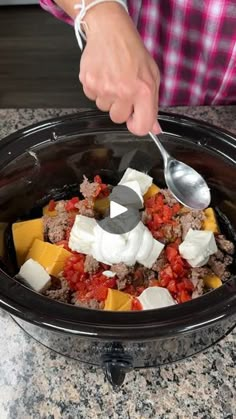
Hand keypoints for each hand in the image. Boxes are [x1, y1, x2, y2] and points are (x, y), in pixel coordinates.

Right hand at [79, 3, 160, 135]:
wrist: (110, 31)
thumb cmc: (132, 51)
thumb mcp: (151, 77)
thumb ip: (153, 105)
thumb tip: (154, 128)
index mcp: (143, 91)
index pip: (141, 128)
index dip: (137, 125)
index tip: (135, 118)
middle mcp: (123, 91)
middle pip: (118, 119)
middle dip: (121, 107)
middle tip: (123, 89)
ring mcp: (104, 88)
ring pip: (104, 108)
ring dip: (108, 98)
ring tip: (113, 79)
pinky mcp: (89, 83)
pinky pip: (92, 97)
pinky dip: (97, 89)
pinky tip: (104, 75)